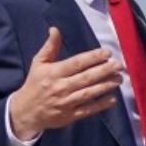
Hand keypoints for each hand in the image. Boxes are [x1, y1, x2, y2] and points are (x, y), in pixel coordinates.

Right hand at [8, 27, 124, 139]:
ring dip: (106, 86)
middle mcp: (61, 87)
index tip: (107, 53)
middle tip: (119, 65)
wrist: (26, 111)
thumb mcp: (39, 63)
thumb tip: (55, 29)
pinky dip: (101, 105)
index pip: (77, 63)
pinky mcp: (70, 115)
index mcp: (53, 72)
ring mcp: (66, 102)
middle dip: (105, 70)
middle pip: (86, 77)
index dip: (93, 57)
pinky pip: (88, 109)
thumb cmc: (35, 84)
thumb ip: (49, 47)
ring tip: (119, 79)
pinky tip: (113, 99)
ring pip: (89, 93)